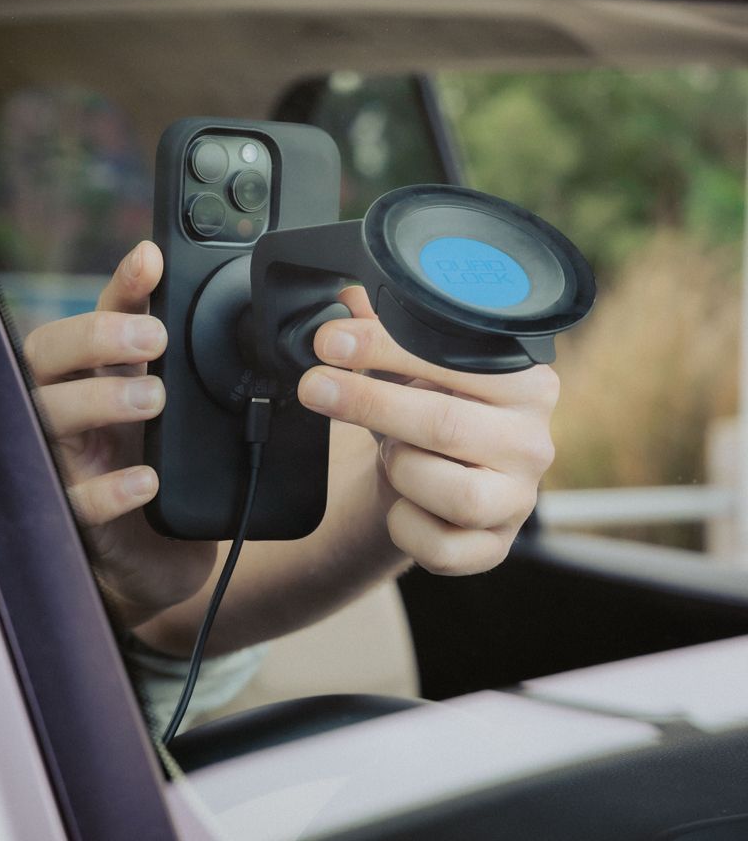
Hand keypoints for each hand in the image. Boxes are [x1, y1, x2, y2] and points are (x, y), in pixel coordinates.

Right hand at [23, 241, 216, 628]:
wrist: (166, 555)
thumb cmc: (168, 464)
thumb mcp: (187, 410)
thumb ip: (198, 366)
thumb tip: (241, 308)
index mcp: (101, 373)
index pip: (97, 315)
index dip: (120, 286)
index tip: (151, 260)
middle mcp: (74, 406)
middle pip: (48, 354)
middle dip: (95, 337)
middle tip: (152, 339)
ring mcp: (70, 459)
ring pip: (50, 418)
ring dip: (101, 400)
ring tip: (153, 399)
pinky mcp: (79, 517)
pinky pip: (76, 501)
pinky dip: (109, 490)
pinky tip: (146, 481)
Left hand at [299, 286, 557, 575]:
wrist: (440, 476)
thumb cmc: (432, 411)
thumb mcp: (412, 368)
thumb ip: (384, 329)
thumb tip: (345, 298)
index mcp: (525, 382)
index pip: (458, 361)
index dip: (386, 348)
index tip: (331, 342)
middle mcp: (531, 440)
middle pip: (446, 424)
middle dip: (368, 403)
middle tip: (315, 387)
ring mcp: (518, 498)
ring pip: (453, 492)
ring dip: (402, 470)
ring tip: (392, 454)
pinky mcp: (495, 547)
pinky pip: (444, 547)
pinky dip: (407, 527)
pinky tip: (400, 504)